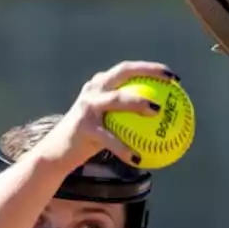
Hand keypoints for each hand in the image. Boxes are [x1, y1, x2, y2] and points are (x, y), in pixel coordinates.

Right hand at [30, 60, 179, 169]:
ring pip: (117, 99)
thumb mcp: (107, 125)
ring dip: (138, 102)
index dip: (150, 68)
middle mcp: (93, 90)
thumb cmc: (87, 140)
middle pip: (123, 72)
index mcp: (100, 86)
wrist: (56, 153)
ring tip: (157, 112)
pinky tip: (139, 159)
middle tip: (171, 82)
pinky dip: (124, 149)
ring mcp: (87, 107)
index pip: (127, 69)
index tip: (172, 77)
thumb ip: (127, 119)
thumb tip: (161, 125)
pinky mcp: (84, 127)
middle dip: (148, 71)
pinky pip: (110, 138)